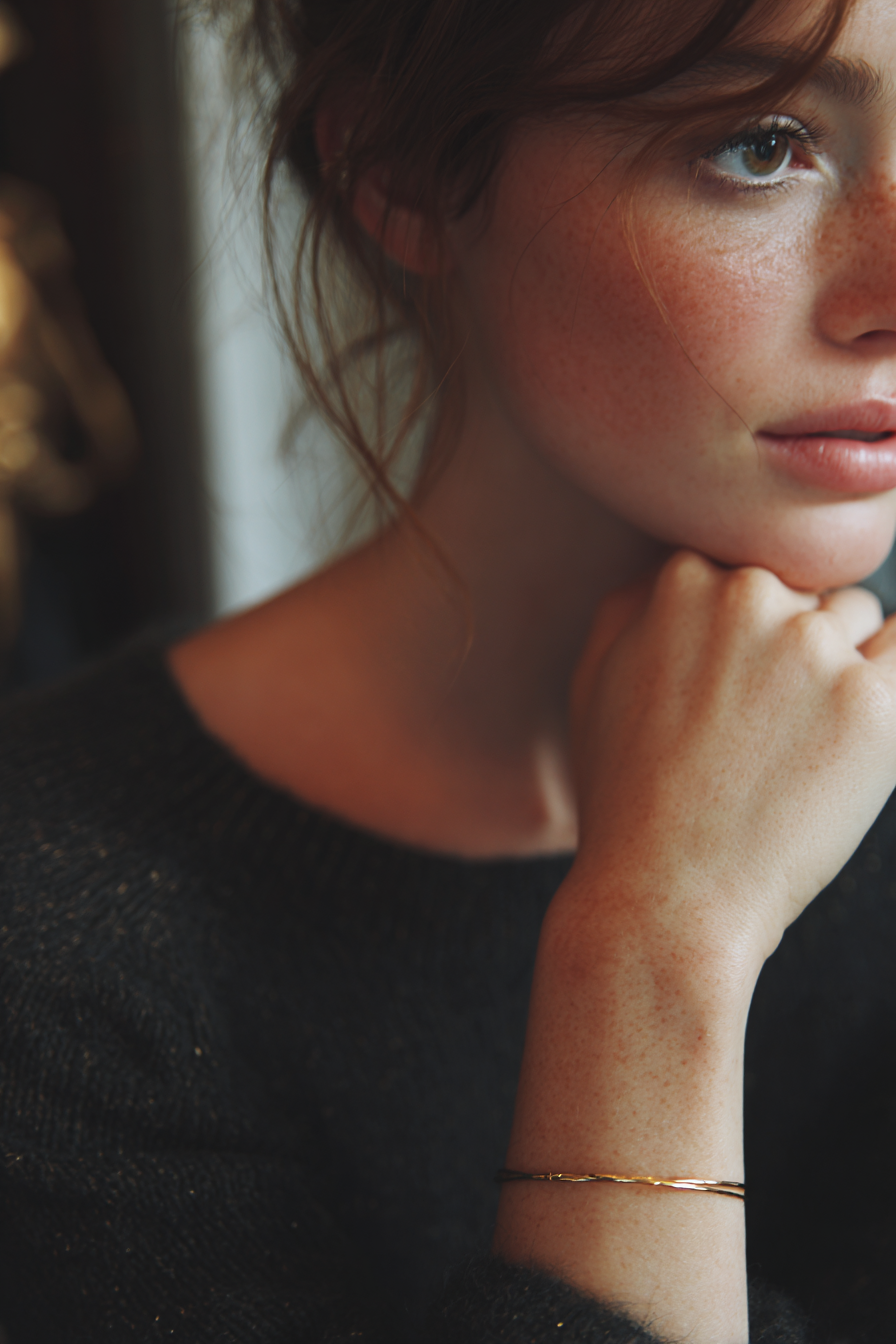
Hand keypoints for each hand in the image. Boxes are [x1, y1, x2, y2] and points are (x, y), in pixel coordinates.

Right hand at [566, 549, 895, 972]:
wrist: (665, 896)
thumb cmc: (624, 798)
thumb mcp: (592, 681)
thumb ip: (634, 603)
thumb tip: (682, 570)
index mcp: (681, 581)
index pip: (743, 571)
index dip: (738, 629)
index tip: (730, 684)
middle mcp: (750, 597)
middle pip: (802, 589)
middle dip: (790, 640)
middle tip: (759, 723)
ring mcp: (814, 648)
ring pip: (856, 618)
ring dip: (840, 662)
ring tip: (794, 741)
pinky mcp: (874, 705)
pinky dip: (886, 683)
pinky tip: (855, 729)